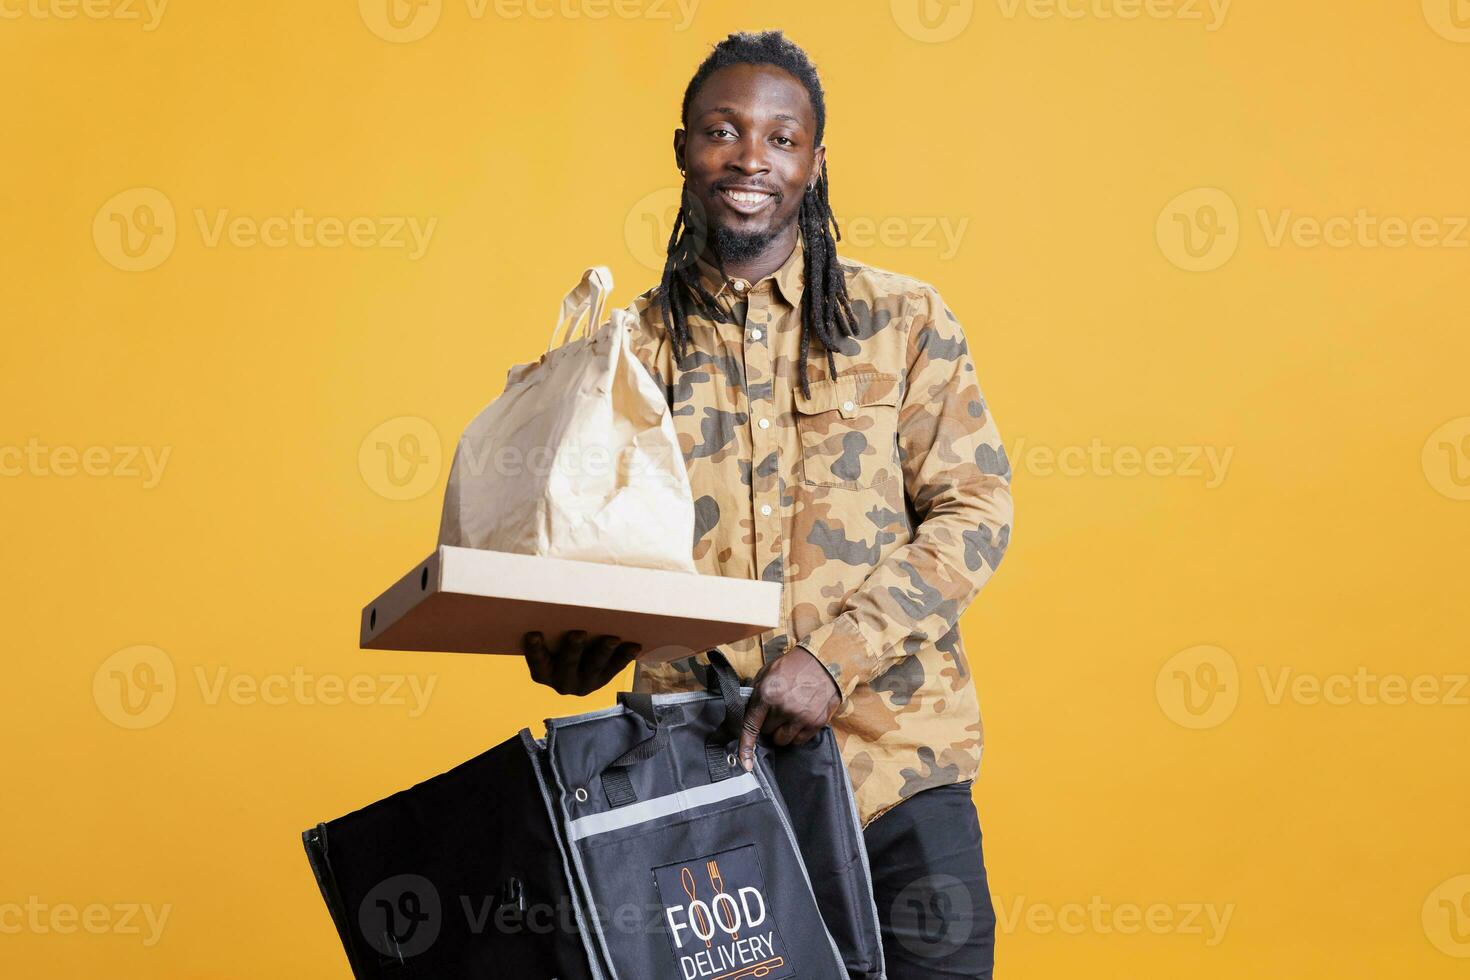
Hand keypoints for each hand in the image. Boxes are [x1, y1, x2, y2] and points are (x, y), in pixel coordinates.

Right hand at [521, 630, 640, 695]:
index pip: (537, 662)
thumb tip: (548, 589)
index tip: (533, 633)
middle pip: (567, 665)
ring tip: (612, 639)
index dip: (534, 650)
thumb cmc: (556, 640)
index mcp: (543, 672)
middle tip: (578, 633)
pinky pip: (615, 669)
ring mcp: (584, 683)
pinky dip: (625, 657)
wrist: (576, 663)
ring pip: (594, 668)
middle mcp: (562, 682)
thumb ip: (550, 625)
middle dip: (573, 650)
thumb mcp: (549, 639)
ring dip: (604, 653)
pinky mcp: (604, 680)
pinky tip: (634, 646)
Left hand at [738, 646, 840, 770]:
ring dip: (782, 732)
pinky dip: (796, 734)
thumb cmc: (793, 666)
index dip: (746, 745)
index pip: (751, 725)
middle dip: (769, 724)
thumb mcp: (767, 673)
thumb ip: (756, 693)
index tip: (745, 762)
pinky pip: (799, 741)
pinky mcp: (815, 723)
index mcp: (767, 694)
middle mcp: (783, 708)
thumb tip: (747, 713)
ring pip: (782, 740)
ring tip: (789, 715)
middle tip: (776, 711)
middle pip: (767, 733)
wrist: (824, 661)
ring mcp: (801, 717)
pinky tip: (800, 719)